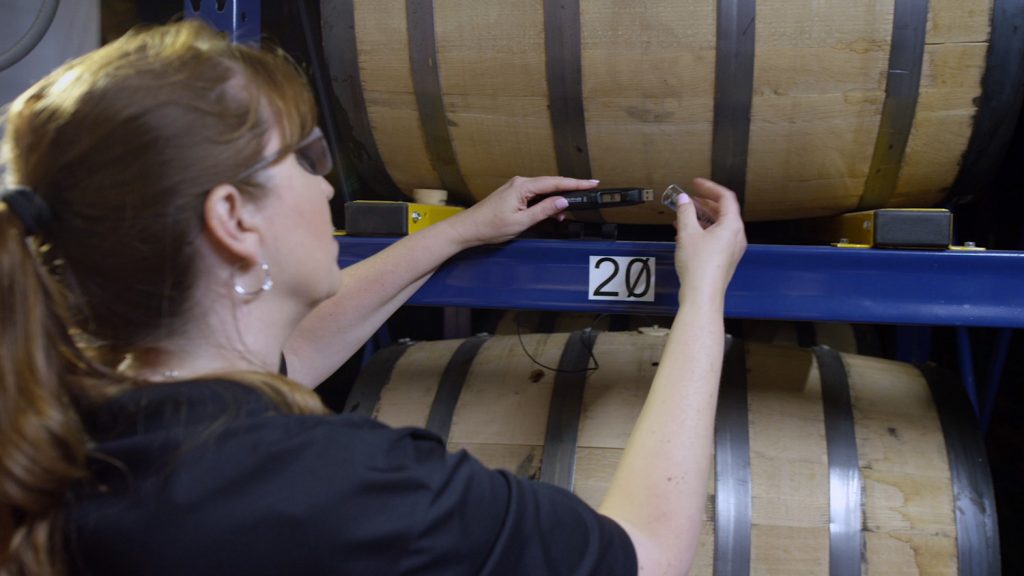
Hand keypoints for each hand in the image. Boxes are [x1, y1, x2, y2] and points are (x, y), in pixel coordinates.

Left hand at [446, 176, 598, 246]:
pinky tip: (551, 213)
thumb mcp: (521, 222)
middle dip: (569, 192)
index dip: (576, 184)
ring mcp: (516, 188)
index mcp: (523, 186)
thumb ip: (544, 211)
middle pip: (551, 184)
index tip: (591, 183)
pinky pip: (535, 196)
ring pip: (544, 191)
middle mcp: (520, 183)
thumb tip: (562, 201)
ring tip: (566, 214)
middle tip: (587, 196)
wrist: (468, 228)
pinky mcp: (514, 195)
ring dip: (556, 201)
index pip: (555, 182)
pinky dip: (545, 204)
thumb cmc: (490, 226)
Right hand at [673, 178, 746, 302]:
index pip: (725, 197)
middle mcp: (736, 235)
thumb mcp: (687, 233)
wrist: (702, 294)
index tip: (694, 183)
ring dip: (702, 216)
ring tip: (684, 213)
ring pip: (719, 225)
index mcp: (732, 225)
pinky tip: (686, 232)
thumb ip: (685, 212)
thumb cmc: (697, 263)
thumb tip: (682, 199)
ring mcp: (732, 249)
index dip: (709, 187)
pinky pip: (716, 237)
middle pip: (724, 211)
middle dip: (705, 202)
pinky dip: (703, 230)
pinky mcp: (724, 259)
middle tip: (689, 197)